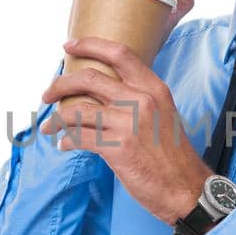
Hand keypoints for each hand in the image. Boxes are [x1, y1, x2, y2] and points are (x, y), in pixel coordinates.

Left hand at [40, 35, 212, 225]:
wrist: (187, 189)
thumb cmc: (173, 156)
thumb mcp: (163, 115)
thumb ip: (138, 100)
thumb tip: (103, 96)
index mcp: (154, 88)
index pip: (119, 54)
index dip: (90, 45)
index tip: (69, 46)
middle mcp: (142, 100)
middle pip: (89, 78)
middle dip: (60, 84)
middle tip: (47, 94)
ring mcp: (130, 123)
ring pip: (78, 110)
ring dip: (57, 119)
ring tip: (48, 127)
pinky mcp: (119, 148)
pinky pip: (80, 137)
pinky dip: (67, 140)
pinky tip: (64, 145)